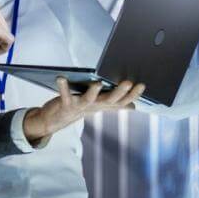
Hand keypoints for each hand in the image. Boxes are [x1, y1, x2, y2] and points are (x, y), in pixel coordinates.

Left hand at [22, 78, 145, 141]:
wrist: (56, 120)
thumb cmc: (79, 107)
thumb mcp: (99, 105)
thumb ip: (115, 104)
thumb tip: (133, 106)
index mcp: (103, 105)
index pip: (122, 101)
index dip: (132, 95)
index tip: (142, 85)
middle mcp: (94, 106)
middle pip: (109, 101)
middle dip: (119, 92)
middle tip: (128, 83)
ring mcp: (80, 106)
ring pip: (89, 100)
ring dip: (93, 93)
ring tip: (97, 83)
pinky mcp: (65, 104)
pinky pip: (64, 95)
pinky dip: (62, 87)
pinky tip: (61, 77)